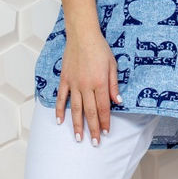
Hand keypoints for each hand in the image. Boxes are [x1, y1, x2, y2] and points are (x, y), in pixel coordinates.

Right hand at [56, 28, 121, 143]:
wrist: (82, 35)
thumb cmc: (100, 48)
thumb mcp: (113, 65)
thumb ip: (114, 85)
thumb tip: (118, 101)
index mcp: (100, 83)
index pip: (103, 108)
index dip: (105, 122)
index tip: (105, 133)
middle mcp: (86, 86)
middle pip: (90, 112)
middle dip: (93, 129)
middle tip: (94, 143)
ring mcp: (74, 84)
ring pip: (75, 109)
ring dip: (77, 125)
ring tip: (78, 138)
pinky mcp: (65, 80)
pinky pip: (61, 98)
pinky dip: (60, 110)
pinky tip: (60, 121)